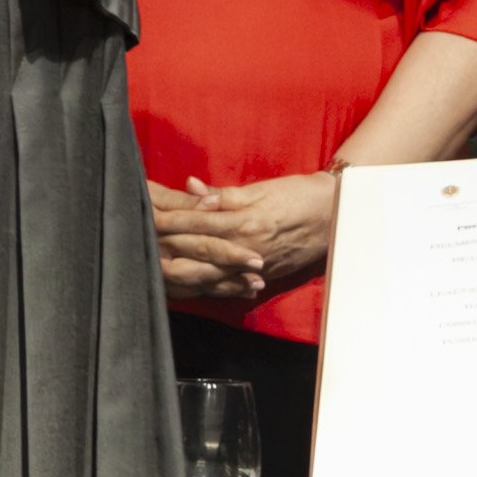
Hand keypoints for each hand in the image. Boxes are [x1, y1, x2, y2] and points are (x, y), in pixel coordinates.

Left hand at [152, 172, 338, 304]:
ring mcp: (254, 268)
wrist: (338, 215)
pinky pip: (228, 287)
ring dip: (180, 272)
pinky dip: (207, 288)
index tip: (144, 216)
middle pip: (196, 252)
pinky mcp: (263, 278)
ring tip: (153, 269)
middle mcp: (245, 249)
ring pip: (208, 275)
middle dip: (165, 248)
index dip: (168, 220)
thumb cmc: (300, 194)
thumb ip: (224, 194)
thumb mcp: (262, 188)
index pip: (195, 222)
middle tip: (139, 244)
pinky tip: (187, 289)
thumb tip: (192, 189)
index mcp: (244, 222)